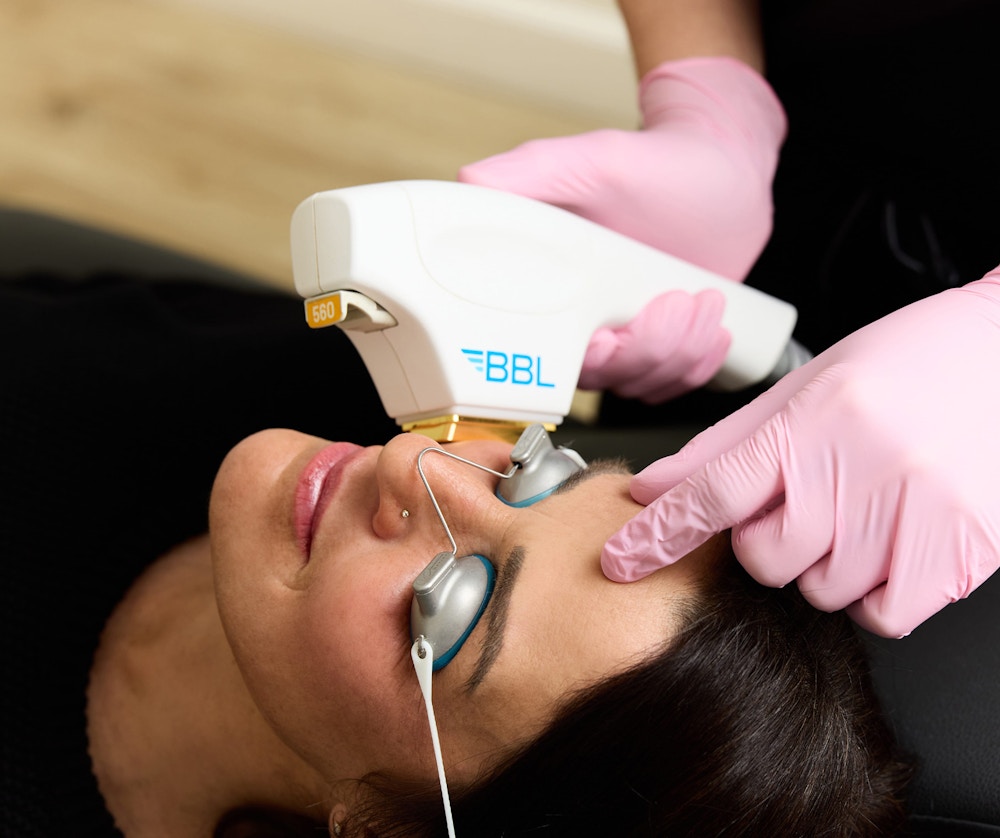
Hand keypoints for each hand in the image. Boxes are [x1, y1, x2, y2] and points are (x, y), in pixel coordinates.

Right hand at [459, 56, 784, 401]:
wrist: (722, 171)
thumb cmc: (657, 164)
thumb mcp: (592, 161)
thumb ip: (530, 171)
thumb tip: (470, 181)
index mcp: (553, 287)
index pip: (548, 355)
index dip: (581, 360)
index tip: (606, 339)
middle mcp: (585, 320)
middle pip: (604, 377)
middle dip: (647, 351)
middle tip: (673, 303)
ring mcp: (627, 336)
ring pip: (644, 383)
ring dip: (681, 351)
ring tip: (702, 300)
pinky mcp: (668, 347)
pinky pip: (678, 383)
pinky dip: (701, 363)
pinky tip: (716, 327)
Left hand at [601, 271, 999, 637]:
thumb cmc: (902, 364)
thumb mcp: (803, 389)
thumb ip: (725, 447)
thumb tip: (653, 486)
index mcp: (814, 419)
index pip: (713, 491)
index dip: (658, 533)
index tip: (619, 561)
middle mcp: (863, 464)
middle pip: (766, 557)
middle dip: (770, 541)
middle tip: (809, 500)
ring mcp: (918, 510)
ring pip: (822, 591)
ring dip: (826, 565)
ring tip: (861, 509)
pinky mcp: (963, 549)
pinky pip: (884, 614)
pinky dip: (874, 594)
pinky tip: (888, 545)